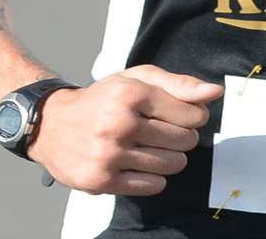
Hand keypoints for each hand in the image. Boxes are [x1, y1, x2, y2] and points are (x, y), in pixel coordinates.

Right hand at [31, 64, 222, 194]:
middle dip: (182, 137)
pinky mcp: (100, 180)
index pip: (191, 115)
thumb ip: (178, 84)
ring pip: (171, 165)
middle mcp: (118, 123)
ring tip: (152, 148)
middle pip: (183, 141)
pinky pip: (152, 186)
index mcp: (129, 93)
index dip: (193, 117)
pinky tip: (139, 163)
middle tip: (163, 132)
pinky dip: (154, 178)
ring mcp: (108, 154)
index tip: (181, 116)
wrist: (51, 125)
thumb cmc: (102, 99)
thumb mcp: (137, 80)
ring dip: (170, 158)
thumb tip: (214, 93)